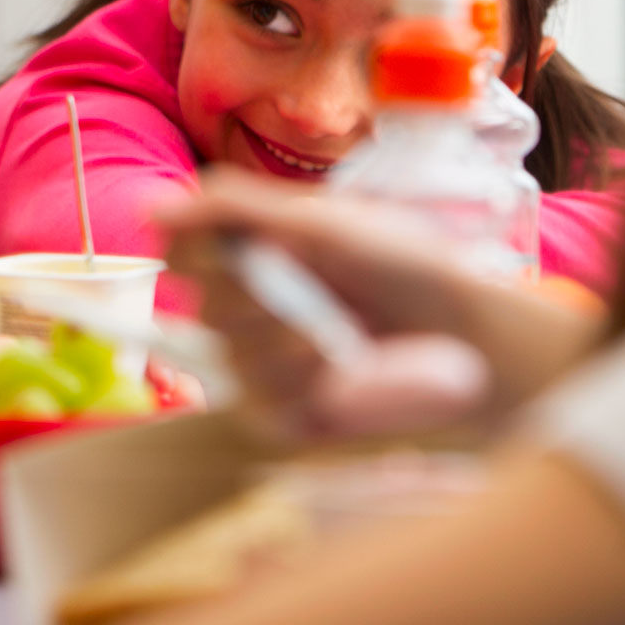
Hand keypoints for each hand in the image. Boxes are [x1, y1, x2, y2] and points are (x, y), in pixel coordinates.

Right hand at [158, 173, 599, 435]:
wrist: (475, 336)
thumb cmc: (408, 268)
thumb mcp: (324, 225)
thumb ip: (236, 212)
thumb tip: (150, 207)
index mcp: (248, 252)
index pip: (179, 250)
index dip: (195, 250)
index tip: (238, 246)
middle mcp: (246, 309)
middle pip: (207, 306)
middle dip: (264, 299)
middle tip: (319, 291)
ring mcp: (263, 367)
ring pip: (236, 361)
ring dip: (295, 348)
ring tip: (349, 339)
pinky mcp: (287, 417)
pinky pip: (264, 410)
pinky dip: (310, 391)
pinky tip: (347, 376)